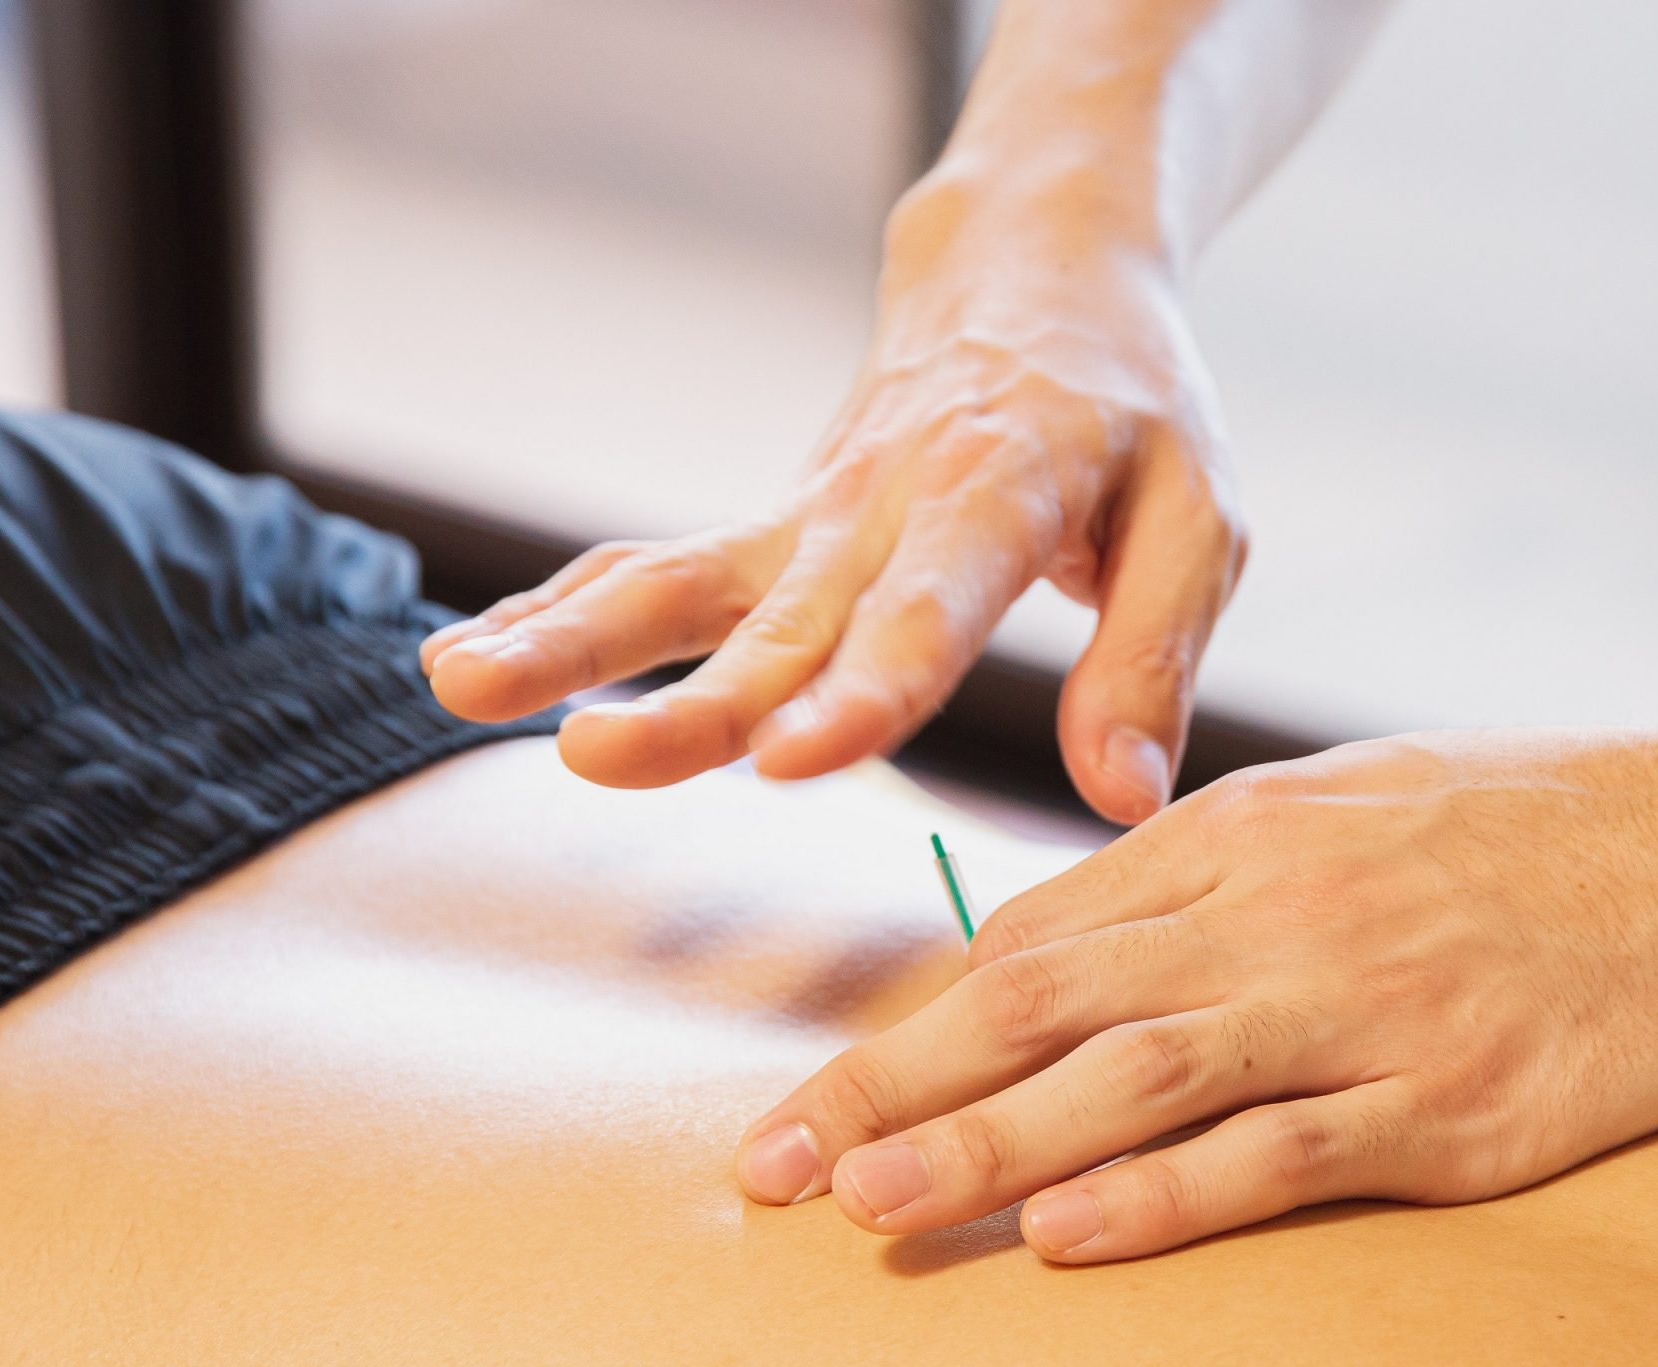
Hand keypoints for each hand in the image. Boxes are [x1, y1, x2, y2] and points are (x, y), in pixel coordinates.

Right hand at [422, 173, 1245, 822]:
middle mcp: (882, 509)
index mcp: (999, 499)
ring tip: (459, 686)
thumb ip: (1152, 659)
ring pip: (677, 582)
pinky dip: (564, 610)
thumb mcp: (1197, 519)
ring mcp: (809, 520)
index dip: (863, 687)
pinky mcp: (772, 532)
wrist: (1037, 276)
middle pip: (777, 619)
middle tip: (595, 755)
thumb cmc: (1134, 414)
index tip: (795, 758)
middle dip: (689, 697)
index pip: (927, 609)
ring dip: (569, 639)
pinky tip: (468, 660)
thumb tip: (1124, 799)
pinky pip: (656, 571)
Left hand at [731, 729, 1657, 1261]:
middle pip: (1049, 1002)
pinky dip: (1169, 1194)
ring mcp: (1368, 1008)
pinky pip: (1283, 1151)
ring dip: (991, 1148)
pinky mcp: (1452, 1102)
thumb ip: (1215, 861)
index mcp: (1250, 830)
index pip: (1040, 932)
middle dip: (896, 1085)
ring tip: (871, 1209)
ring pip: (1138, 1078)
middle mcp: (1285, 911)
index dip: (916, 1018)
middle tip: (775, 1165)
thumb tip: (1068, 936)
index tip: (825, 1090)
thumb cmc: (1542, 818)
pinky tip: (1073, 1235)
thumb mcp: (1358, 797)